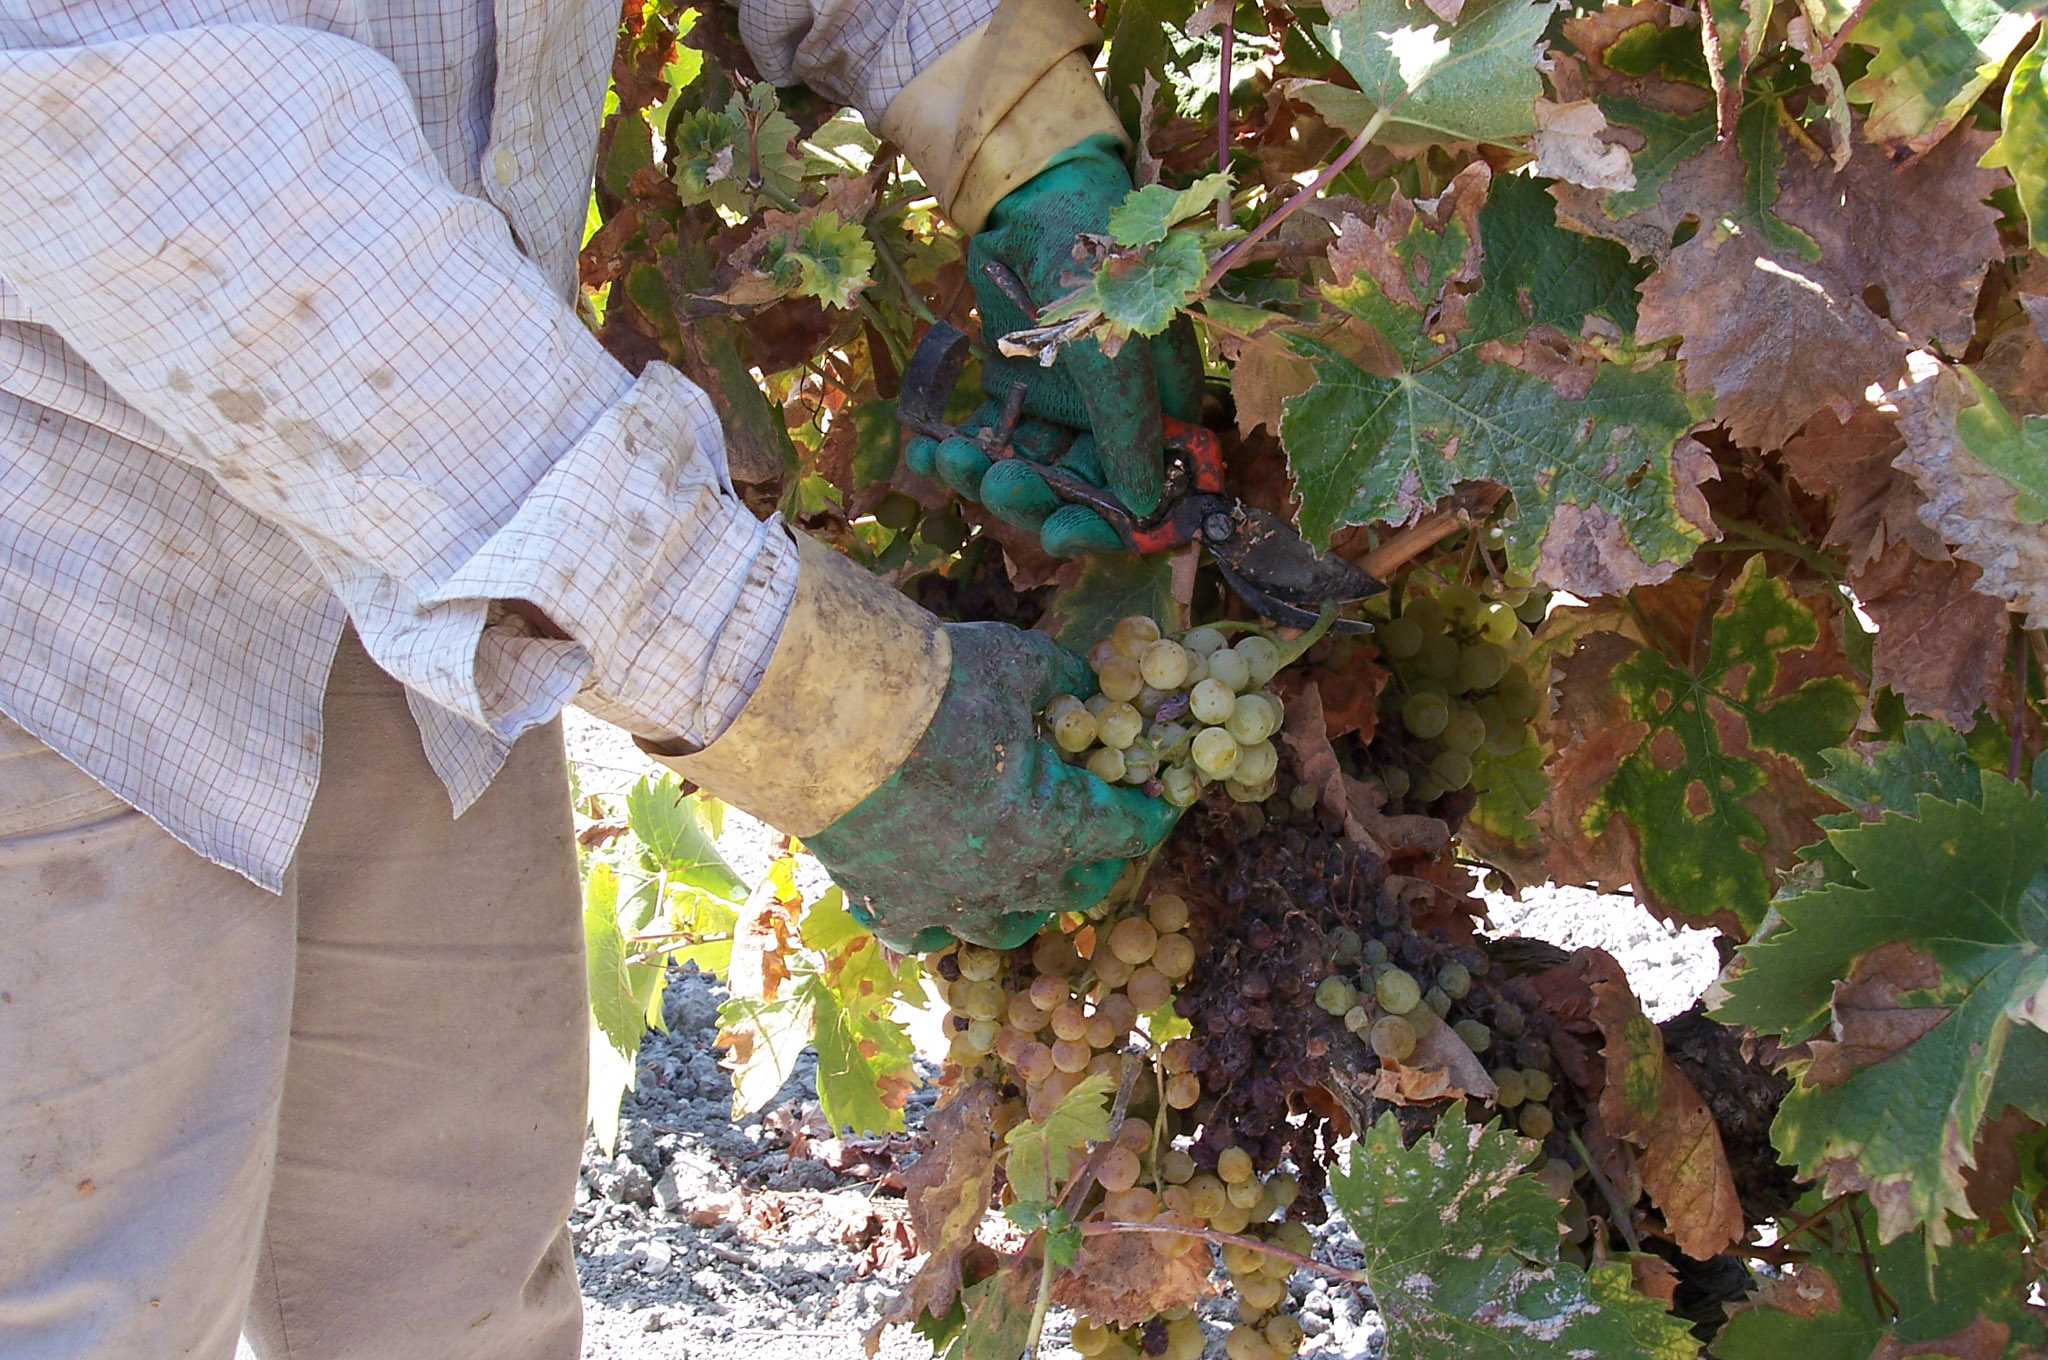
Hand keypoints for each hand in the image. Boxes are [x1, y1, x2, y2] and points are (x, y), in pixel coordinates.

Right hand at [805, 622, 1177, 951]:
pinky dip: (942, 920)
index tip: (1161, 801)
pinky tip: (944, 900)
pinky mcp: (889, 905)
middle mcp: (1008, 879)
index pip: (1127, 831)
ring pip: (1008, 926)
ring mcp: (946, 902)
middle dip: (1095, 858)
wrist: (825, 712)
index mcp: (1055, 823)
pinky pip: (927, 935)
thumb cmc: (933, 684)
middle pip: (1074, 887)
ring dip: (1028, 899)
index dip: (1151, 813)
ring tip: (1028, 874)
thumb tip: (1091, 688)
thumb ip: (1066, 681)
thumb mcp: (1018, 663)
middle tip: (1099, 835)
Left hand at [905, 136, 1204, 556]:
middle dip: (1035, 499)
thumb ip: (1130, 432)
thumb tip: (1145, 511)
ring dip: (988, 475)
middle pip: (1080, 493)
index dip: (1107, 527)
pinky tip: (925, 449)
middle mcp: (1117, 421)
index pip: (1144, 495)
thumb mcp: (1117, 355)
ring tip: (952, 460)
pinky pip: (991, 439)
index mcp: (1161, 415)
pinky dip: (958, 450)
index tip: (1063, 534)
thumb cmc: (1099, 266)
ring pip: (1030, 472)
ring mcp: (1066, 409)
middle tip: (998, 487)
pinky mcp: (1018, 392)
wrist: (1039, 198)